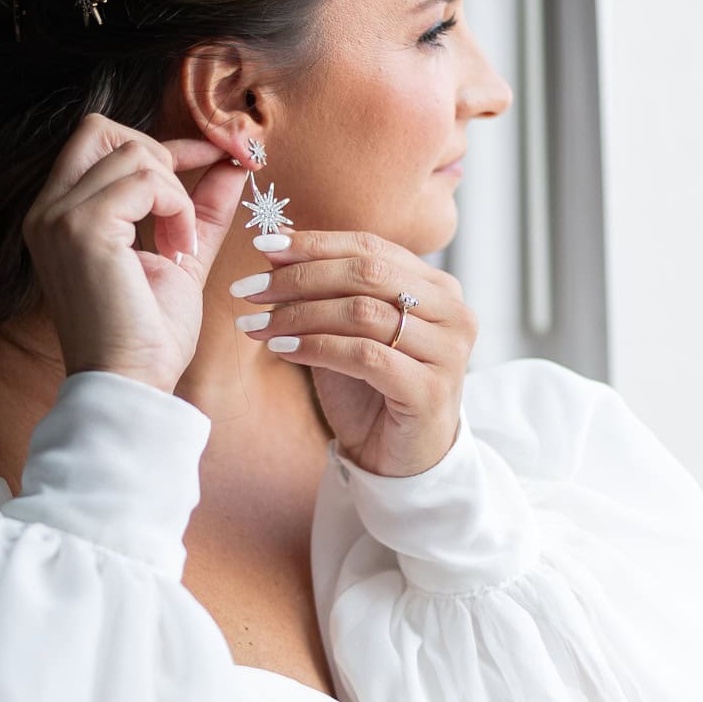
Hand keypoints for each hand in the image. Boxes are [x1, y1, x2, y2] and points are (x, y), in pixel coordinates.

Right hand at [22, 112, 250, 394]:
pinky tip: (177, 252)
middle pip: (103, 129)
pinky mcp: (82, 227)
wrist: (131, 384)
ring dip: (177, 195)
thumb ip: (200, 206)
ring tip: (182, 247)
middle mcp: (46, 210)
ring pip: (135, 154)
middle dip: (163, 152)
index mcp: (58, 215)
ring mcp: (59, 216)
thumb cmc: (147, 334)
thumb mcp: (180, 254)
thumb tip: (233, 160)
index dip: (161, 144)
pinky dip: (177, 209)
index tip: (213, 157)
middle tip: (192, 204)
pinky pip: (147, 181)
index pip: (99, 142)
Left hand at [235, 229, 477, 476]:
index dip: (314, 244)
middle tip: (250, 289)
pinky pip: (364, 355)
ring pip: (363, 312)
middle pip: (367, 274)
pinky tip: (281, 349)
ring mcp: (448, 351)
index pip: (371, 247)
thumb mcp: (342, 331)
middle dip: (300, 278)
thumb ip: (320, 287)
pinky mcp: (431, 389)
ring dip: (299, 315)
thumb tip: (275, 241)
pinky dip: (316, 348)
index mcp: (437, 286)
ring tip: (256, 324)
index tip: (263, 245)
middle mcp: (452, 311)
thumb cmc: (371, 391)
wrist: (398, 461)